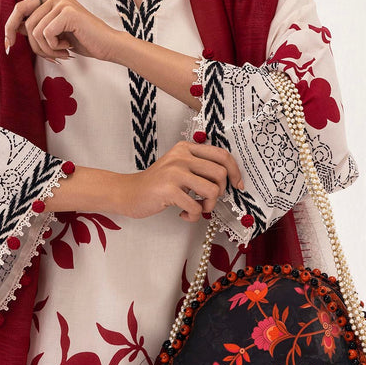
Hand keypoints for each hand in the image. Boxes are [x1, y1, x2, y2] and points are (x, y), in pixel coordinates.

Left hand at [4, 0, 119, 62]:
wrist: (107, 45)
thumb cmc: (82, 40)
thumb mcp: (54, 32)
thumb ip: (36, 26)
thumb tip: (11, 28)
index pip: (19, 8)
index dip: (9, 27)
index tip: (8, 45)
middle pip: (26, 24)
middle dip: (36, 46)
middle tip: (52, 55)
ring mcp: (62, 2)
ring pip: (35, 32)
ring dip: (47, 49)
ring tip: (62, 50)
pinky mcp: (67, 12)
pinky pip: (46, 34)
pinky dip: (55, 46)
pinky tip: (69, 46)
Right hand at [118, 140, 243, 221]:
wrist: (128, 193)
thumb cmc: (158, 184)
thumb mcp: (178, 166)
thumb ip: (199, 166)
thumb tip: (229, 179)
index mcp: (186, 148)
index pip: (222, 155)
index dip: (235, 171)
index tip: (237, 185)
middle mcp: (181, 156)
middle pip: (220, 174)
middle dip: (220, 193)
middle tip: (207, 200)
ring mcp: (174, 172)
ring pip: (212, 190)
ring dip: (208, 205)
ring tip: (197, 208)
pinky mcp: (168, 190)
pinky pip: (196, 207)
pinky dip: (193, 216)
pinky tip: (182, 214)